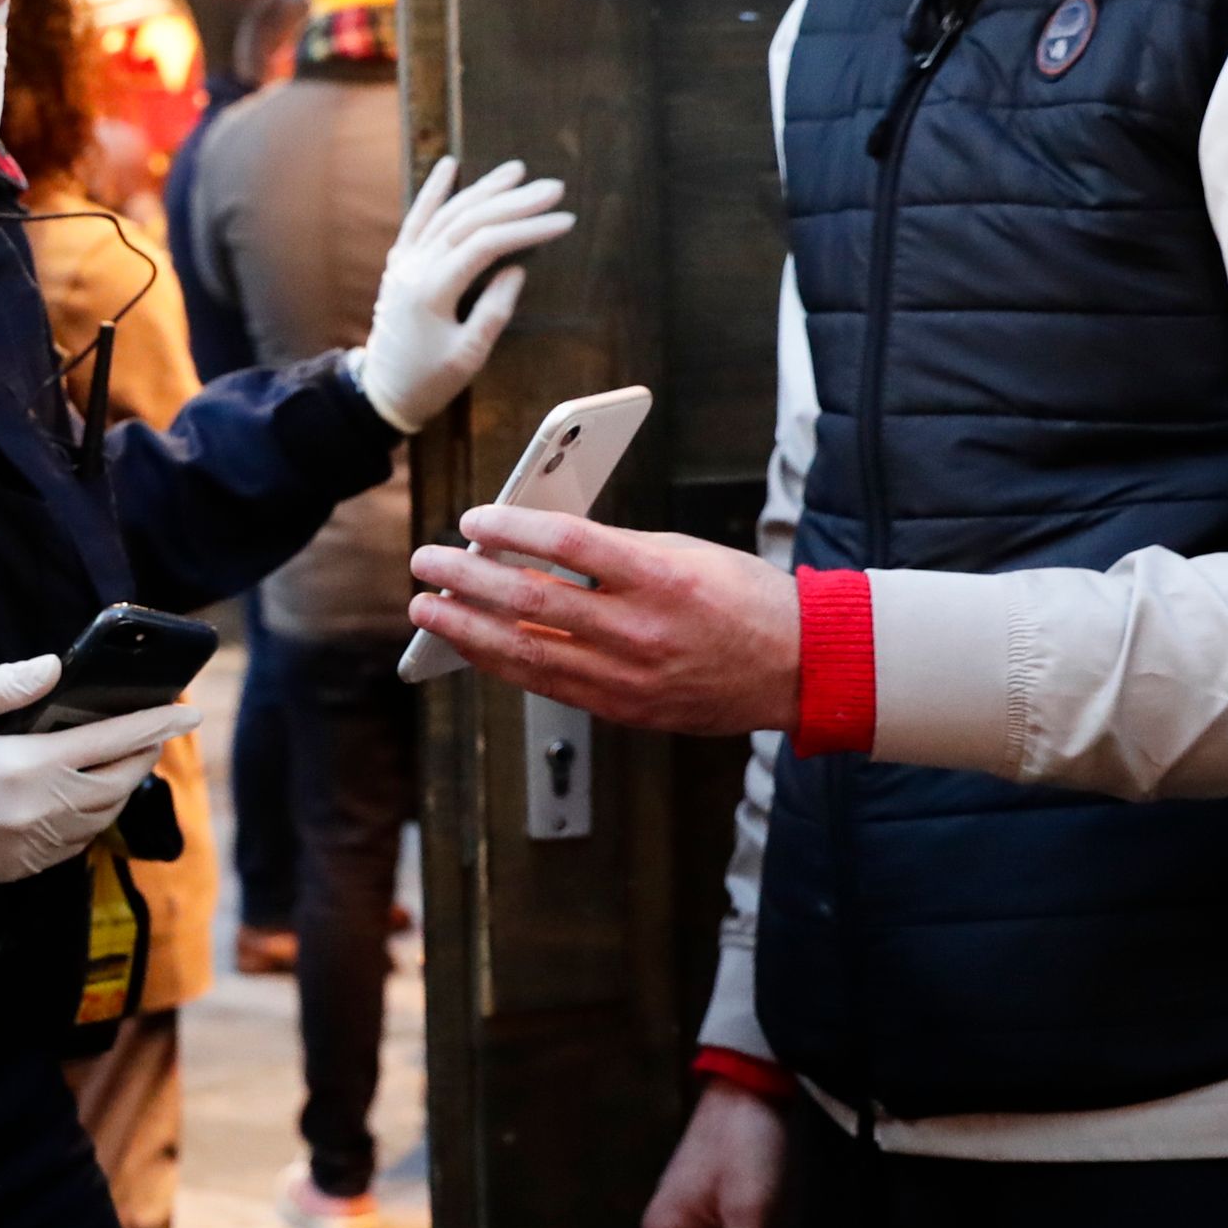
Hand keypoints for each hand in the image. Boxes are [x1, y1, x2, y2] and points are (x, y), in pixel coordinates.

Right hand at [0, 655, 196, 886]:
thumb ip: (8, 684)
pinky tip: (85, 802)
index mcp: (28, 766)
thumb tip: (55, 667)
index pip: (112, 741)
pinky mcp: (18, 867)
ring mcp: (32, 846)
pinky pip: (74, 845)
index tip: (188, 712)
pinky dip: (91, 820)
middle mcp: (40, 811)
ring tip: (126, 763)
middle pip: (117, 784)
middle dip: (145, 756)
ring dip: (121, 789)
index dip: (155, 724)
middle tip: (157, 734)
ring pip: (102, 818)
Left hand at [356, 158, 577, 430]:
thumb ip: (493, 312)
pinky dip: (433, 191)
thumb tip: (517, 269)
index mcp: (433, 291)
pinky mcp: (399, 263)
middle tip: (553, 188)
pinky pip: (416, 219)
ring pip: (446, 214)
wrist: (381, 391)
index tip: (564, 221)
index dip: (527, 229)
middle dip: (513, 201)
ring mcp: (404, 262)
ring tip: (517, 171)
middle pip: (468, 221)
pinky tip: (449, 166)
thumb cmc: (429, 380)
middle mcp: (415, 267)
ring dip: (482, 190)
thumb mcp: (469, 356)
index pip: (486, 245)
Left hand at [405, 505, 799, 734]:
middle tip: (428, 562)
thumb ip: (613, 551)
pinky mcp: (625, 708)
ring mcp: (630, 676)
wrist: (800, 668)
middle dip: (467, 579)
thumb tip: (539, 545)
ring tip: (430, 609)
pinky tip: (474, 645)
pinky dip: (503, 662)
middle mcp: (641, 630)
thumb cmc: (746, 601)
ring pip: (527, 652)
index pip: (567, 542)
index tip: (474, 519)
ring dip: (467, 629)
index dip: (511, 528)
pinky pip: (548, 684)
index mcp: (661, 577)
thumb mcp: (685, 552)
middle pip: (531, 600)